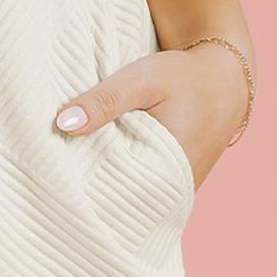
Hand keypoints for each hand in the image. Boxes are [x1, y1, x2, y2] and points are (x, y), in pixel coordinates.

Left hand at [51, 41, 250, 190]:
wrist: (226, 80)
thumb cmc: (184, 77)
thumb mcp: (141, 80)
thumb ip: (104, 101)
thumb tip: (62, 124)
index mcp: (167, 169)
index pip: (113, 195)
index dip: (81, 190)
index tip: (50, 180)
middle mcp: (175, 189)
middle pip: (120, 200)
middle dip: (89, 191)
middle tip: (50, 181)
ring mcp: (177, 190)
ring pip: (131, 196)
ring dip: (104, 186)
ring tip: (67, 178)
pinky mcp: (176, 184)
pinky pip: (143, 189)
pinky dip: (121, 179)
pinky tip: (96, 171)